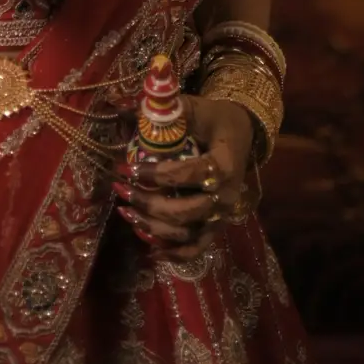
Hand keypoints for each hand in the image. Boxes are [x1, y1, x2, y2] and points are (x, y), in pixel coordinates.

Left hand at [113, 94, 252, 260]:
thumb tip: (122, 109)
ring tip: (126, 212)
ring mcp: (222, 216)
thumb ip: (165, 111)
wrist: (242, 135)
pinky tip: (149, 250)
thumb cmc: (215, 120)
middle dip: (148, 203)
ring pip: (186, 233)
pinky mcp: (217, 227)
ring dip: (153, 228)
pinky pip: (196, 249)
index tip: (126, 167)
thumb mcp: (195, 108)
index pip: (185, 174)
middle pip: (184, 211)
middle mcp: (225, 197)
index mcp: (223, 166)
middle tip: (121, 189)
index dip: (153, 174)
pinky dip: (173, 254)